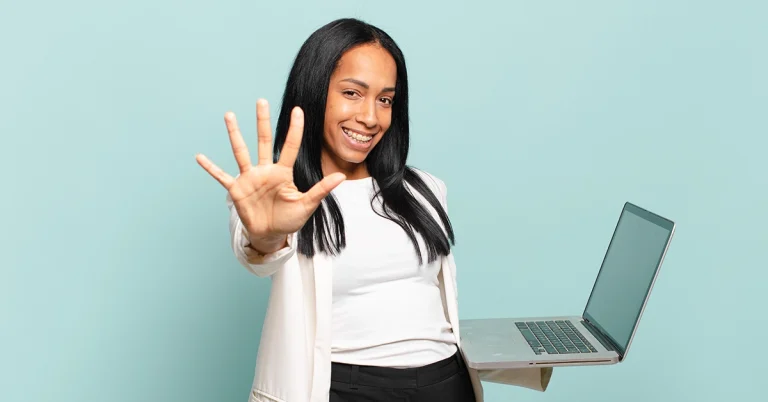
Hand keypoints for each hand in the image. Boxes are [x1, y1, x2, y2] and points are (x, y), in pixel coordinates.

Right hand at [196, 99, 345, 248]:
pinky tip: (199, 157)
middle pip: (264, 140)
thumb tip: (341, 176)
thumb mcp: (307, 205)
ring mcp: (250, 178)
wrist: (271, 234)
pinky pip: (222, 176)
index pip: (290, 146)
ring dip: (235, 134)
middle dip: (262, 121)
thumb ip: (321, 190)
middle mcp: (265, 170)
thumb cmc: (289, 219)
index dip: (295, 129)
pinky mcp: (237, 190)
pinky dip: (211, 168)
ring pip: (241, 151)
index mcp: (283, 173)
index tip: (298, 110)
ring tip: (229, 115)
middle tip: (262, 100)